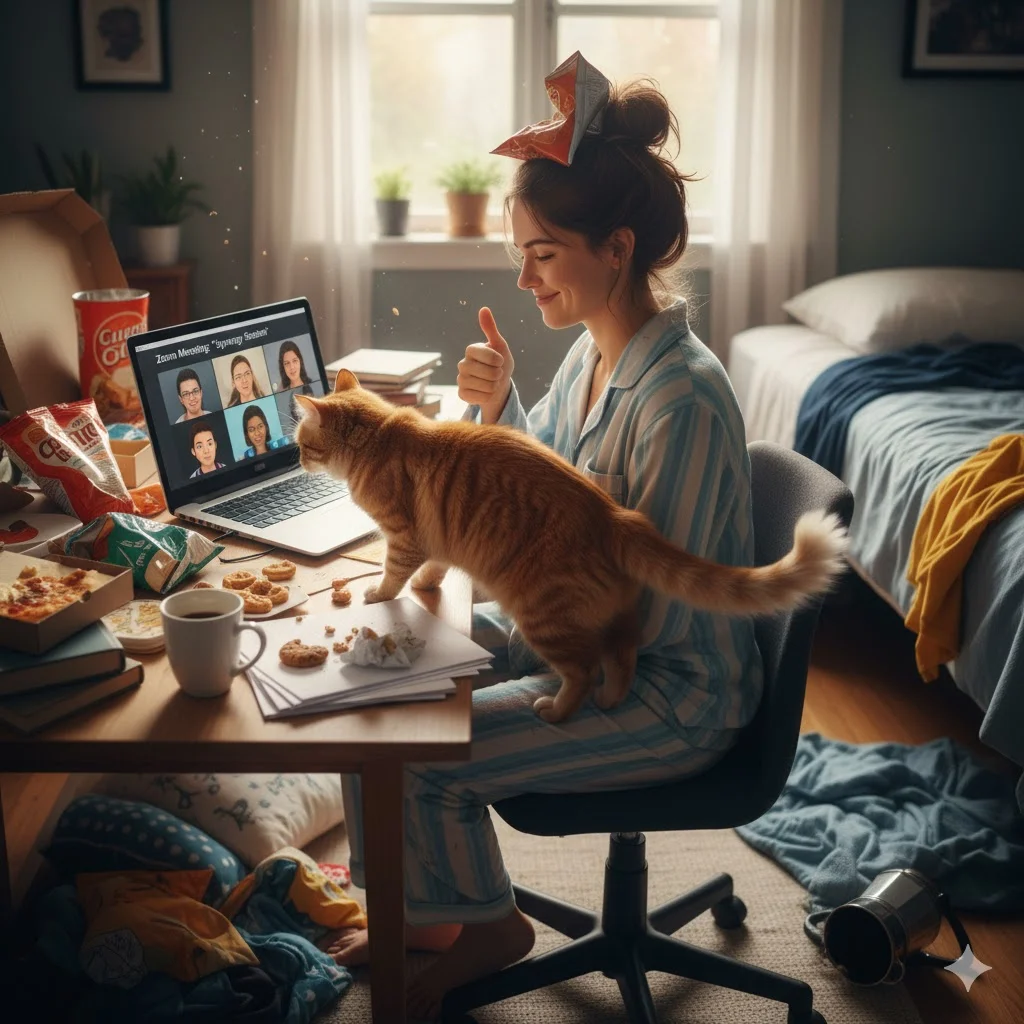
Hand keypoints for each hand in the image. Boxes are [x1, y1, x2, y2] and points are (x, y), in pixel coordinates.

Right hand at [457, 307, 514, 423]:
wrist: (499, 385)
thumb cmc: (500, 363)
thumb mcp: (499, 345)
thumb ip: (491, 329)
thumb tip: (484, 309)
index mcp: (471, 350)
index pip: (485, 354)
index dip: (497, 359)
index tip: (500, 360)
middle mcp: (463, 364)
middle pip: (487, 372)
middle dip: (498, 374)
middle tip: (497, 373)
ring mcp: (461, 379)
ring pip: (484, 386)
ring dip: (494, 386)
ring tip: (492, 383)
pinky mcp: (462, 394)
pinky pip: (479, 398)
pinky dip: (488, 396)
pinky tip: (486, 392)